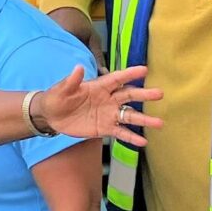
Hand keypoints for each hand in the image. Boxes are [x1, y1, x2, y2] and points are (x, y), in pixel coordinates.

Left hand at [33, 65, 156, 146]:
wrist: (51, 117)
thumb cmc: (57, 98)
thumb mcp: (61, 90)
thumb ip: (72, 81)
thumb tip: (79, 68)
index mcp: (99, 86)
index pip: (117, 78)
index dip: (130, 74)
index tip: (145, 70)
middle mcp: (108, 99)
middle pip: (129, 96)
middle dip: (144, 95)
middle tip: (159, 94)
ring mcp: (108, 114)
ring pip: (129, 116)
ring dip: (144, 119)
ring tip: (159, 122)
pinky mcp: (105, 128)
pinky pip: (121, 132)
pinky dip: (131, 137)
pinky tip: (143, 142)